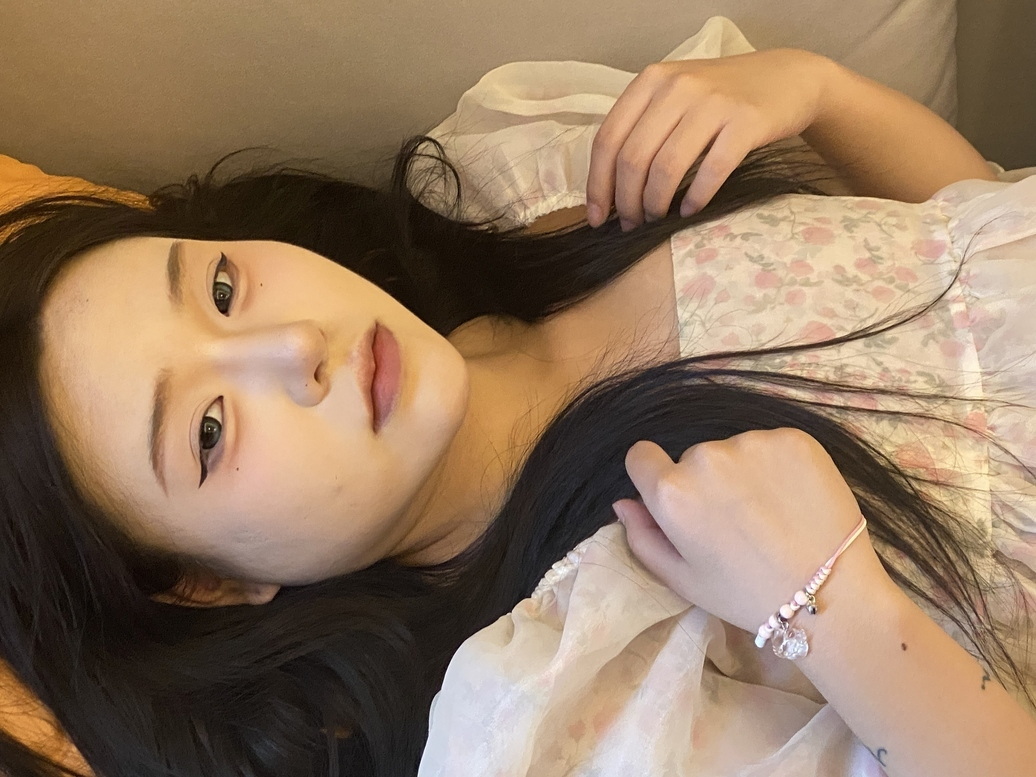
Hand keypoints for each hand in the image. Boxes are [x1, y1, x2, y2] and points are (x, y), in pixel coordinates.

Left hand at [586, 49, 830, 229]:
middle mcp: (678, 86)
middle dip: (626, 202)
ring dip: (656, 204)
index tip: (598, 217)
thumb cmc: (722, 97)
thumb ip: (643, 128)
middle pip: (633, 158)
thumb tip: (609, 188)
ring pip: (666, 168)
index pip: (609, 139)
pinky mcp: (746, 122)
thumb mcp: (675, 97)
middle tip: (631, 224)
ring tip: (657, 220)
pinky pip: (710, 171)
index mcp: (651, 80)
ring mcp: (712, 102)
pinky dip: (695, 199)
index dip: (598, 184)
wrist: (787, 78)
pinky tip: (689, 211)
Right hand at [614, 428, 889, 633]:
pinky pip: (771, 445)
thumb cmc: (746, 594)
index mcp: (672, 492)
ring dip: (744, 473)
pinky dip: (779, 466)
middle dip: (707, 482)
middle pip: (693, 458)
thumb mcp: (682, 579)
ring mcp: (752, 442)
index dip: (655, 477)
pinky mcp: (793, 438)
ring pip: (734, 450)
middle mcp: (706, 456)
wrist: (832, 595)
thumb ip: (642, 537)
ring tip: (771, 515)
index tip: (683, 501)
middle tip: (738, 524)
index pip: (641, 456)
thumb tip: (623, 502)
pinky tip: (794, 500)